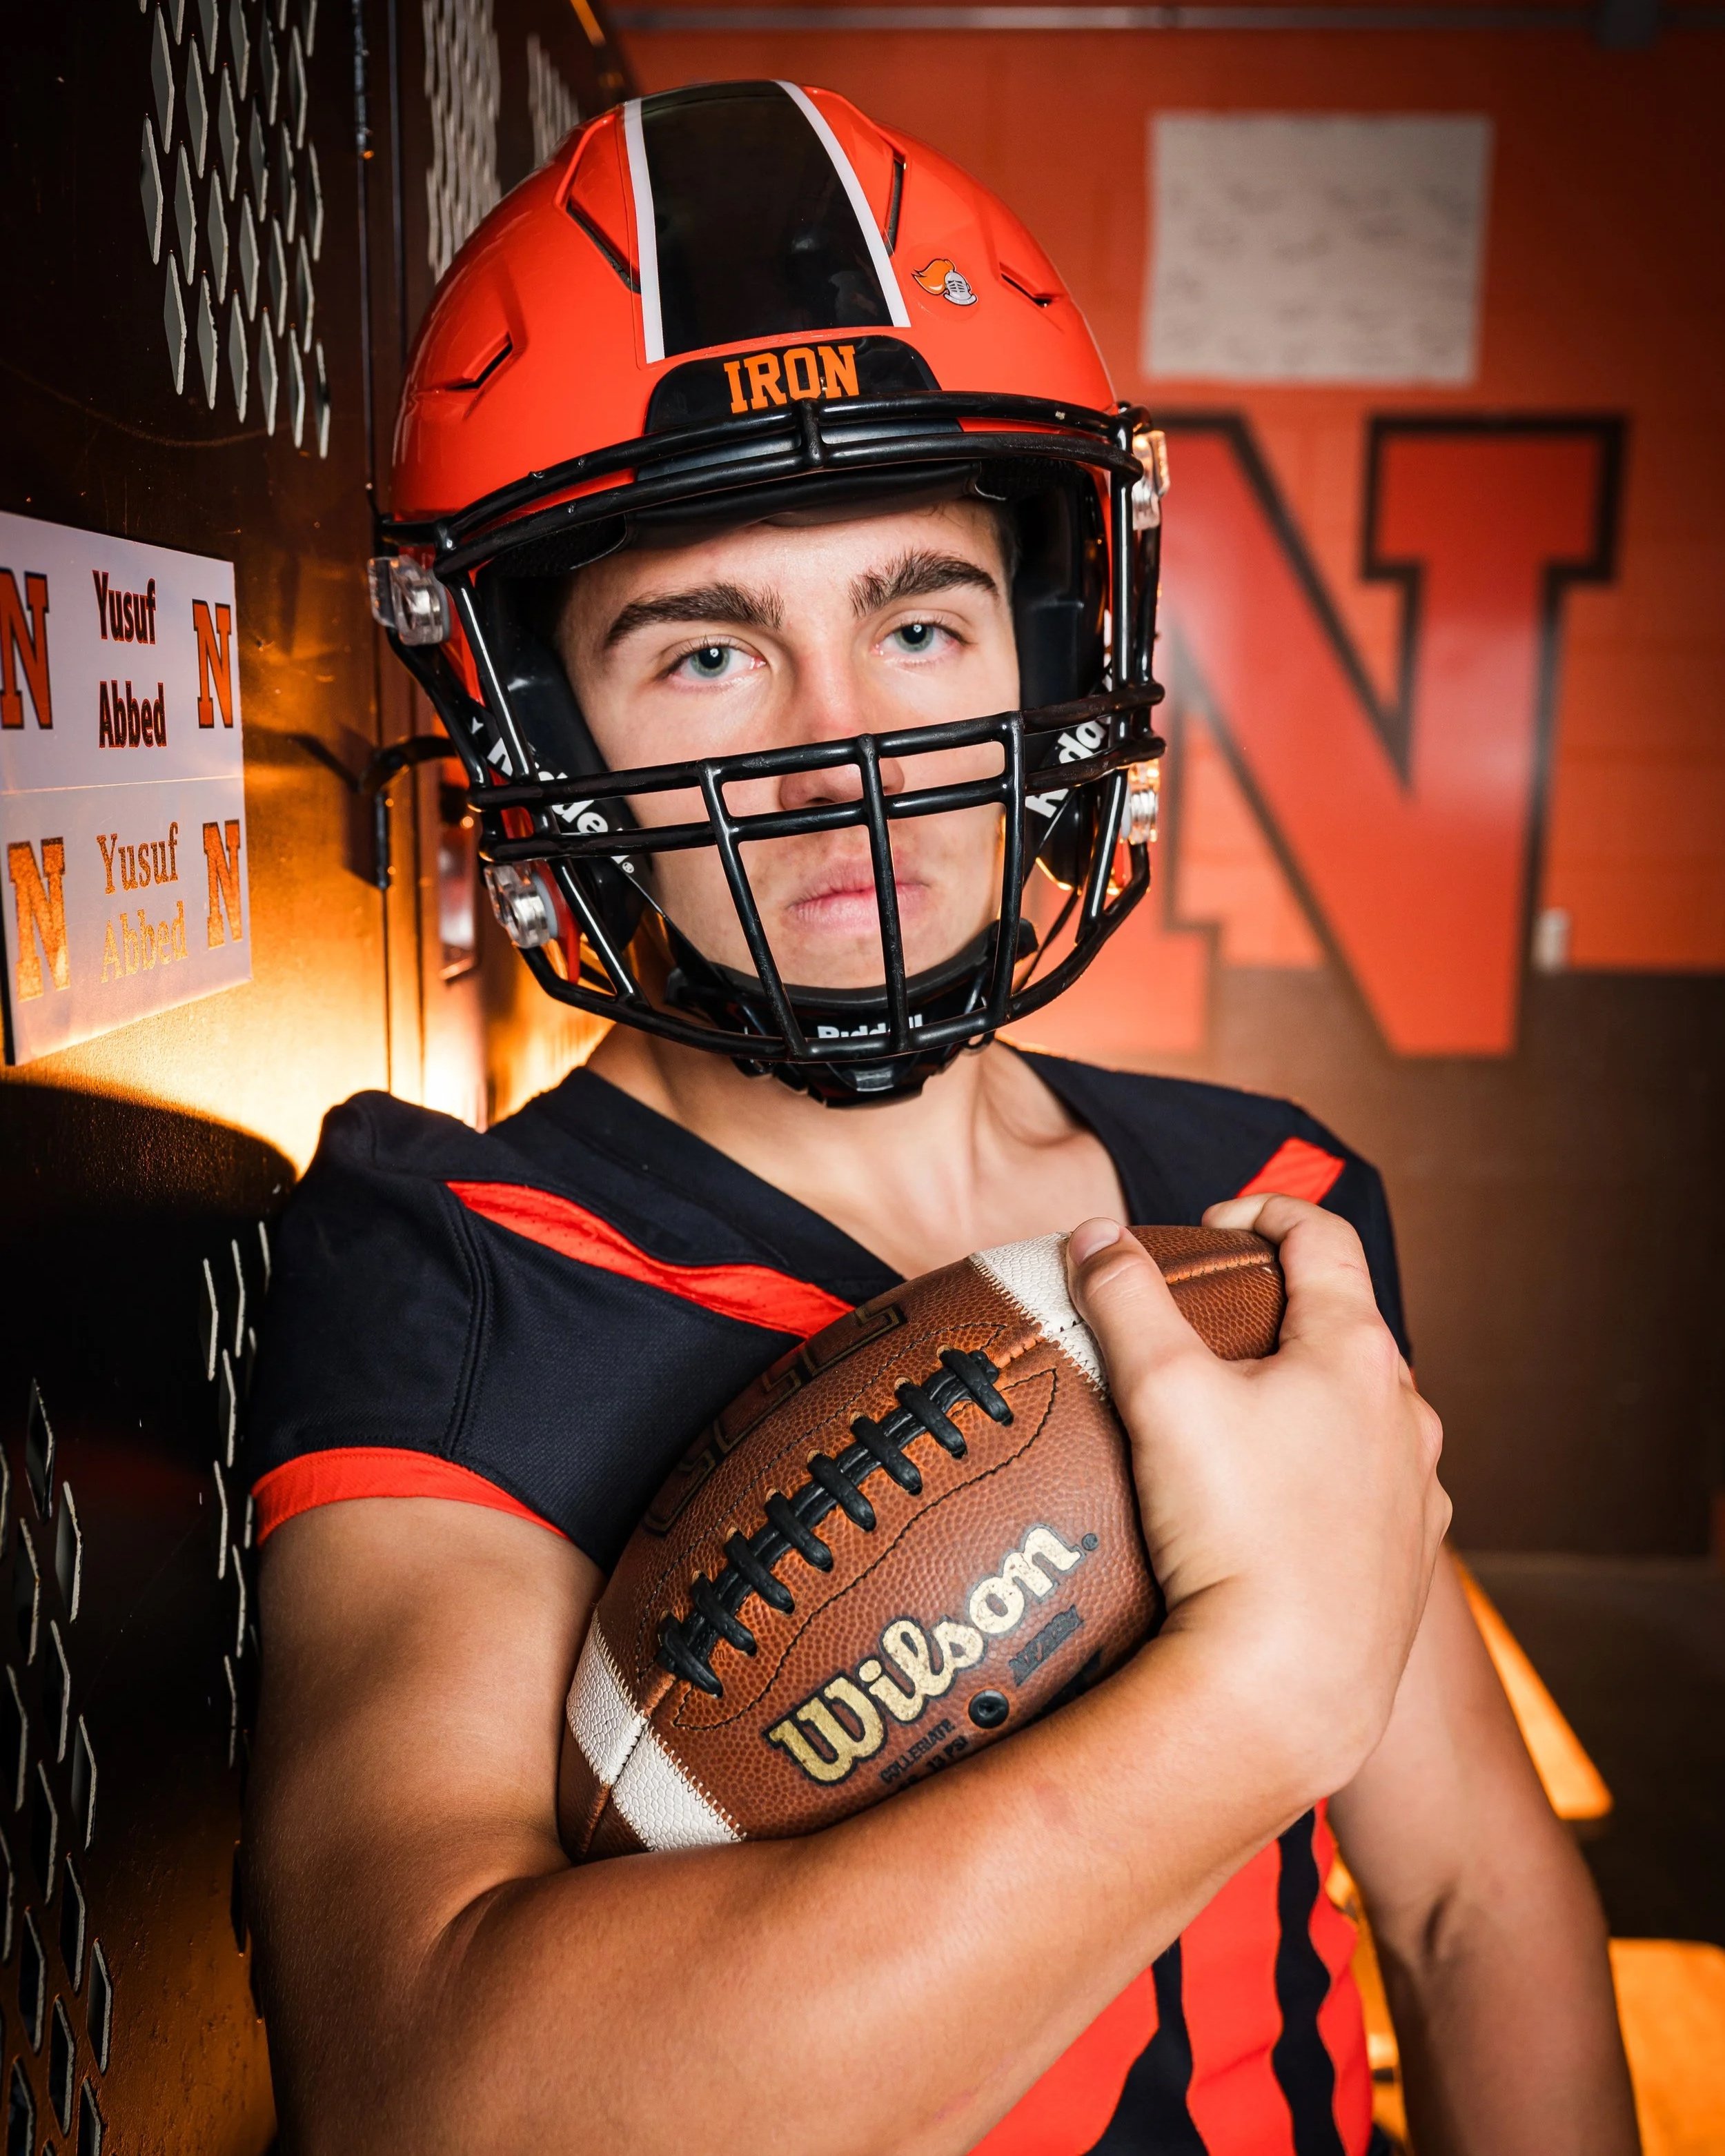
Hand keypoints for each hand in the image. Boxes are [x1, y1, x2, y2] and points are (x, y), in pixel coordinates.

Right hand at [1066, 1197, 1448, 1799]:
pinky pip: (1365, 1493)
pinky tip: (1264, 1511)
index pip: (1323, 1235)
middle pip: (1342, 1325)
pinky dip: (1318, 1477)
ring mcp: (1416, 1492)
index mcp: (1358, 1352)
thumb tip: (1096, 1235)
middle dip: (1273, 1313)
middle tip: (1201, 1332)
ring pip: (1360, 1414)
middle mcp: (1406, 1413)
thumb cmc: (1234, 1529)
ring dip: (1302, 1399)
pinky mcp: (1407, 1563)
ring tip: (1230, 1426)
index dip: (1262, 1212)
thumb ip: (1125, 1298)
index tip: (1211, 1228)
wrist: (1289, 1688)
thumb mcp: (1160, 1390)